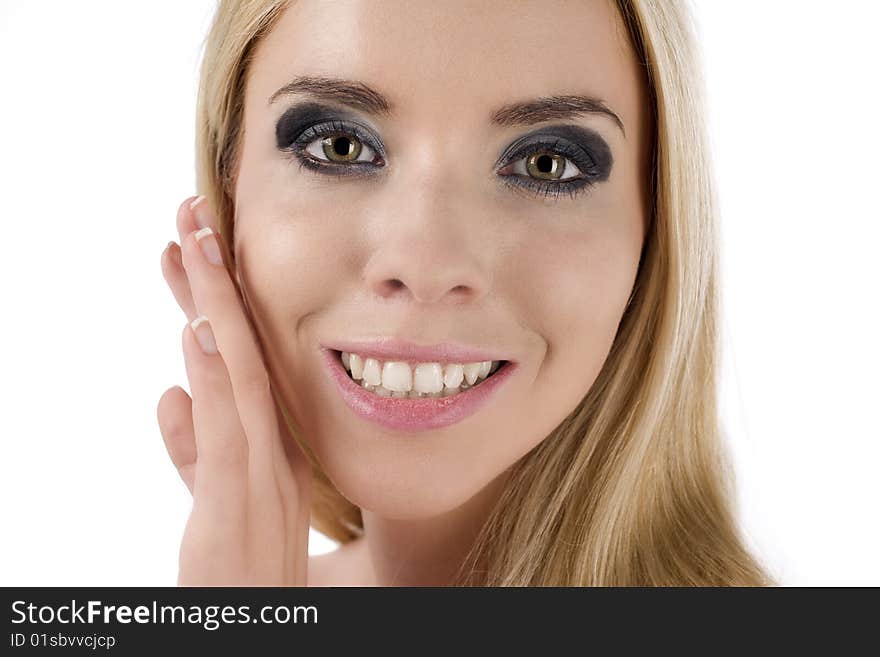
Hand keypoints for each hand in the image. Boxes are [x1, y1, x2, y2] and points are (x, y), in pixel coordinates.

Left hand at [156, 195, 311, 585]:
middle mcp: (268, 442)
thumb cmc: (239, 564)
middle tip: (195, 211)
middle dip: (212, 276)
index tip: (194, 244)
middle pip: (238, 346)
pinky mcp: (238, 500)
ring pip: (235, 371)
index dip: (216, 296)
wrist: (262, 616)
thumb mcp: (210, 495)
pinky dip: (217, 377)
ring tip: (195, 238)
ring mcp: (258, 468)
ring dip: (214, 302)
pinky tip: (201, 330)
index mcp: (263, 437)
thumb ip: (190, 444)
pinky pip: (228, 430)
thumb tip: (168, 391)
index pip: (235, 353)